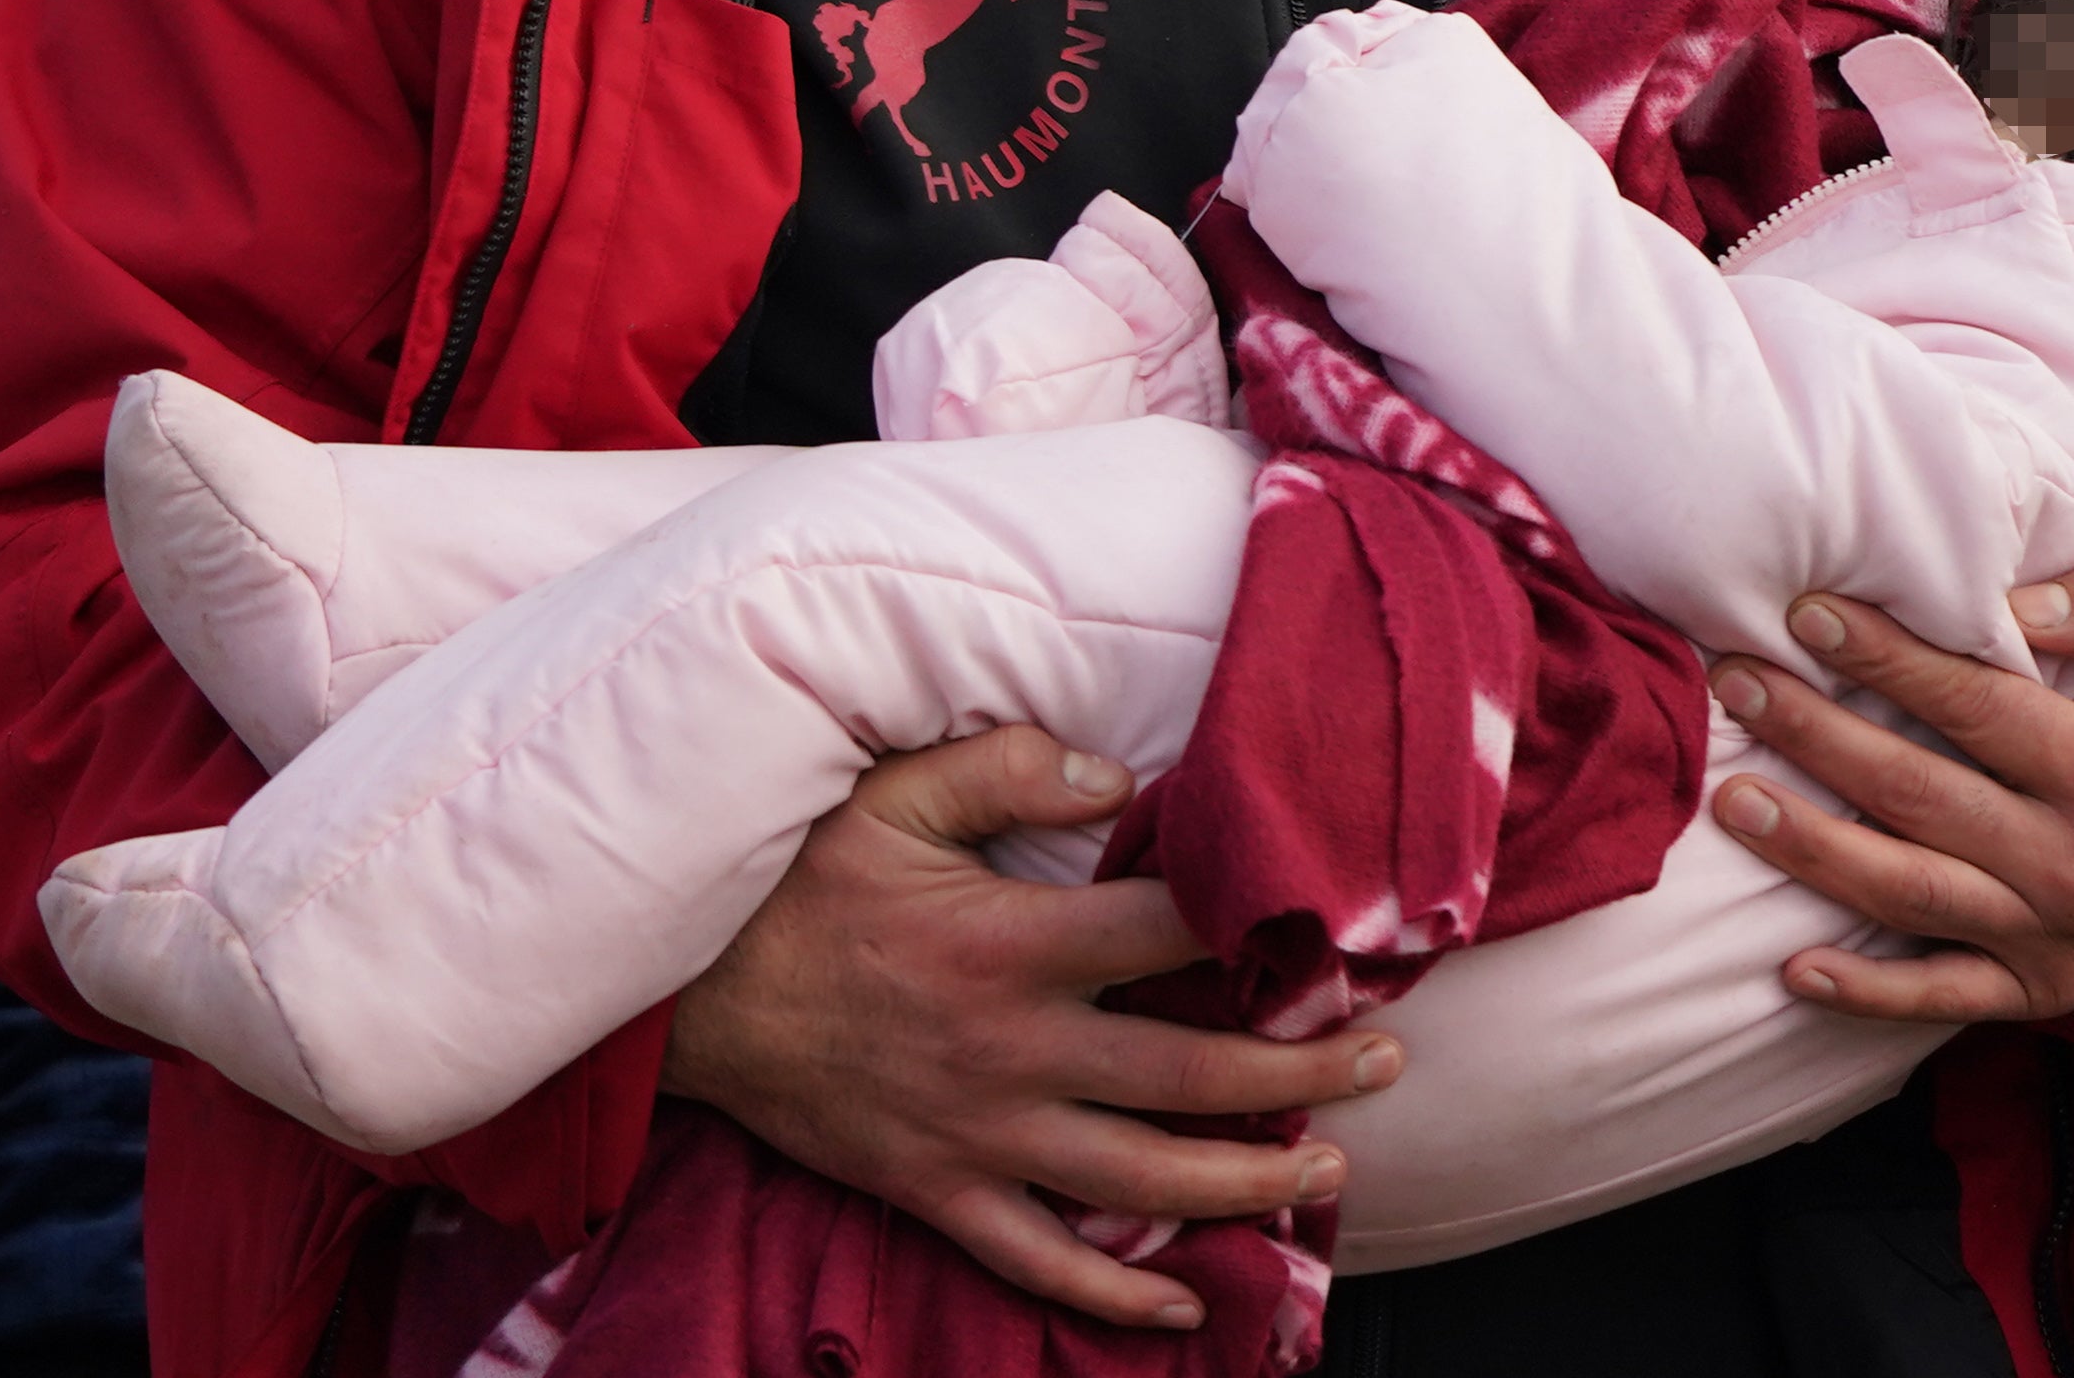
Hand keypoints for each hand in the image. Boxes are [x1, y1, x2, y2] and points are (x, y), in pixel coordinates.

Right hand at [661, 725, 1403, 1331]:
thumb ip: (1007, 768)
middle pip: (1192, 1074)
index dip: (1263, 927)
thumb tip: (1114, 769)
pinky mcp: (938, 1190)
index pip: (1170, 933)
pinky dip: (1113, 1293)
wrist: (686, 998)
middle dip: (1303, 1069)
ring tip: (1330, 1167)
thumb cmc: (794, 882)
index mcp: (1012, 944)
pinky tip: (1179, 1305)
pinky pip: (1039, 1261)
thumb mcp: (888, 793)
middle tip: (1387, 1056)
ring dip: (1247, 1181)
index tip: (1341, 924)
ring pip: (1142, 1179)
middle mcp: (1013, 1050)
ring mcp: (980, 1134)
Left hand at [1705, 560, 2073, 1025]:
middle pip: (1919, 796)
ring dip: (1813, 852)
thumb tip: (2013, 603)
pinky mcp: (2040, 990)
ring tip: (1733, 800)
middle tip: (1737, 683)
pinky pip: (1943, 998)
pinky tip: (1792, 968)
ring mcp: (2053, 939)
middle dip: (1816, 737)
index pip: (1974, 707)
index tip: (1805, 615)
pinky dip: (1867, 995)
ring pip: (1911, 895)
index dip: (1886, 659)